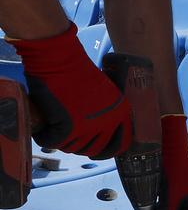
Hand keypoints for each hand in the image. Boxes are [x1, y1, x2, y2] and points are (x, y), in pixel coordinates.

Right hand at [9, 23, 131, 158]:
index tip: (98, 151)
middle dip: (82, 147)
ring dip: (63, 141)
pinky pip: (54, 143)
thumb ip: (107, 110)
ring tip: (56, 128)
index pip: (121, 144)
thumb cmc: (78, 71)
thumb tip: (100, 130)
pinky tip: (43, 131)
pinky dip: (45, 138)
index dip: (108, 150)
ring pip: (73, 148)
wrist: (60, 58)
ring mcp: (89, 127)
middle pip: (95, 149)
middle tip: (70, 139)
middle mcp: (109, 121)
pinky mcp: (68, 128)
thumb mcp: (105, 91)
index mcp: (121, 112)